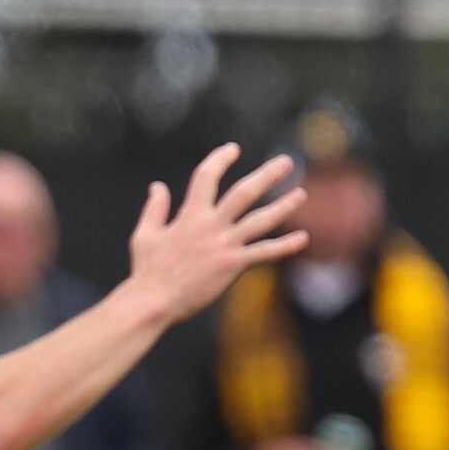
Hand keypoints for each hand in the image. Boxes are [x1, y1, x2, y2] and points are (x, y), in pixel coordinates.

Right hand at [126, 144, 307, 322]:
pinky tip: (303, 238)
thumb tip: (157, 186)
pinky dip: (285, 246)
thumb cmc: (148, 269)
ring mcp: (224, 245)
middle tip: (287, 161)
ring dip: (283, 207)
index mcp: (189, 214)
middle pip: (243, 193)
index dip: (220, 160)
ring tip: (301, 194)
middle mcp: (210, 225)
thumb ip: (155, 208)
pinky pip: (264, 253)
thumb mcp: (145, 233)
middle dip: (266, 175)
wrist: (154, 300)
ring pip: (259, 221)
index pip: (206, 177)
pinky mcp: (232, 265)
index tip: (233, 149)